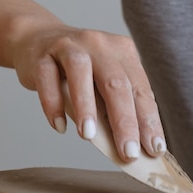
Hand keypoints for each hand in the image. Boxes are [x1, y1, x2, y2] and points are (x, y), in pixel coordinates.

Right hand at [12, 22, 166, 162]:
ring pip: (81, 72)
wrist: (37, 40)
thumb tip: (131, 146)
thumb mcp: (103, 81)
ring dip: (87, 107)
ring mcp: (69, 46)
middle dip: (125, 120)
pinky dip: (53, 104)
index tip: (155, 149)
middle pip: (116, 82)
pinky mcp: (42, 55)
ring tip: (89, 136)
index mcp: (123, 51)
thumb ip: (116, 106)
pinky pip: (47, 79)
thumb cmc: (78, 71)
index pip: (140, 89)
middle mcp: (99, 44)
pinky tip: (60, 126)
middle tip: (128, 152)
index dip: (149, 120)